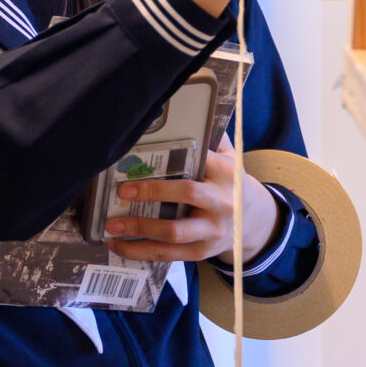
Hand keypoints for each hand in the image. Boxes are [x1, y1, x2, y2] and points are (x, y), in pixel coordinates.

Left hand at [104, 145, 277, 265]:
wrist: (254, 222)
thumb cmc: (229, 183)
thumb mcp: (229, 158)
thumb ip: (213, 139)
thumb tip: (193, 112)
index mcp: (226, 174)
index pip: (200, 162)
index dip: (176, 158)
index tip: (142, 163)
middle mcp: (221, 202)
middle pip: (186, 195)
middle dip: (152, 193)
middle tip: (121, 191)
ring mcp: (212, 231)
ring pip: (173, 233)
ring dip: (139, 230)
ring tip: (111, 227)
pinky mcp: (201, 252)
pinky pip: (168, 255)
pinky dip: (141, 252)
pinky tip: (118, 246)